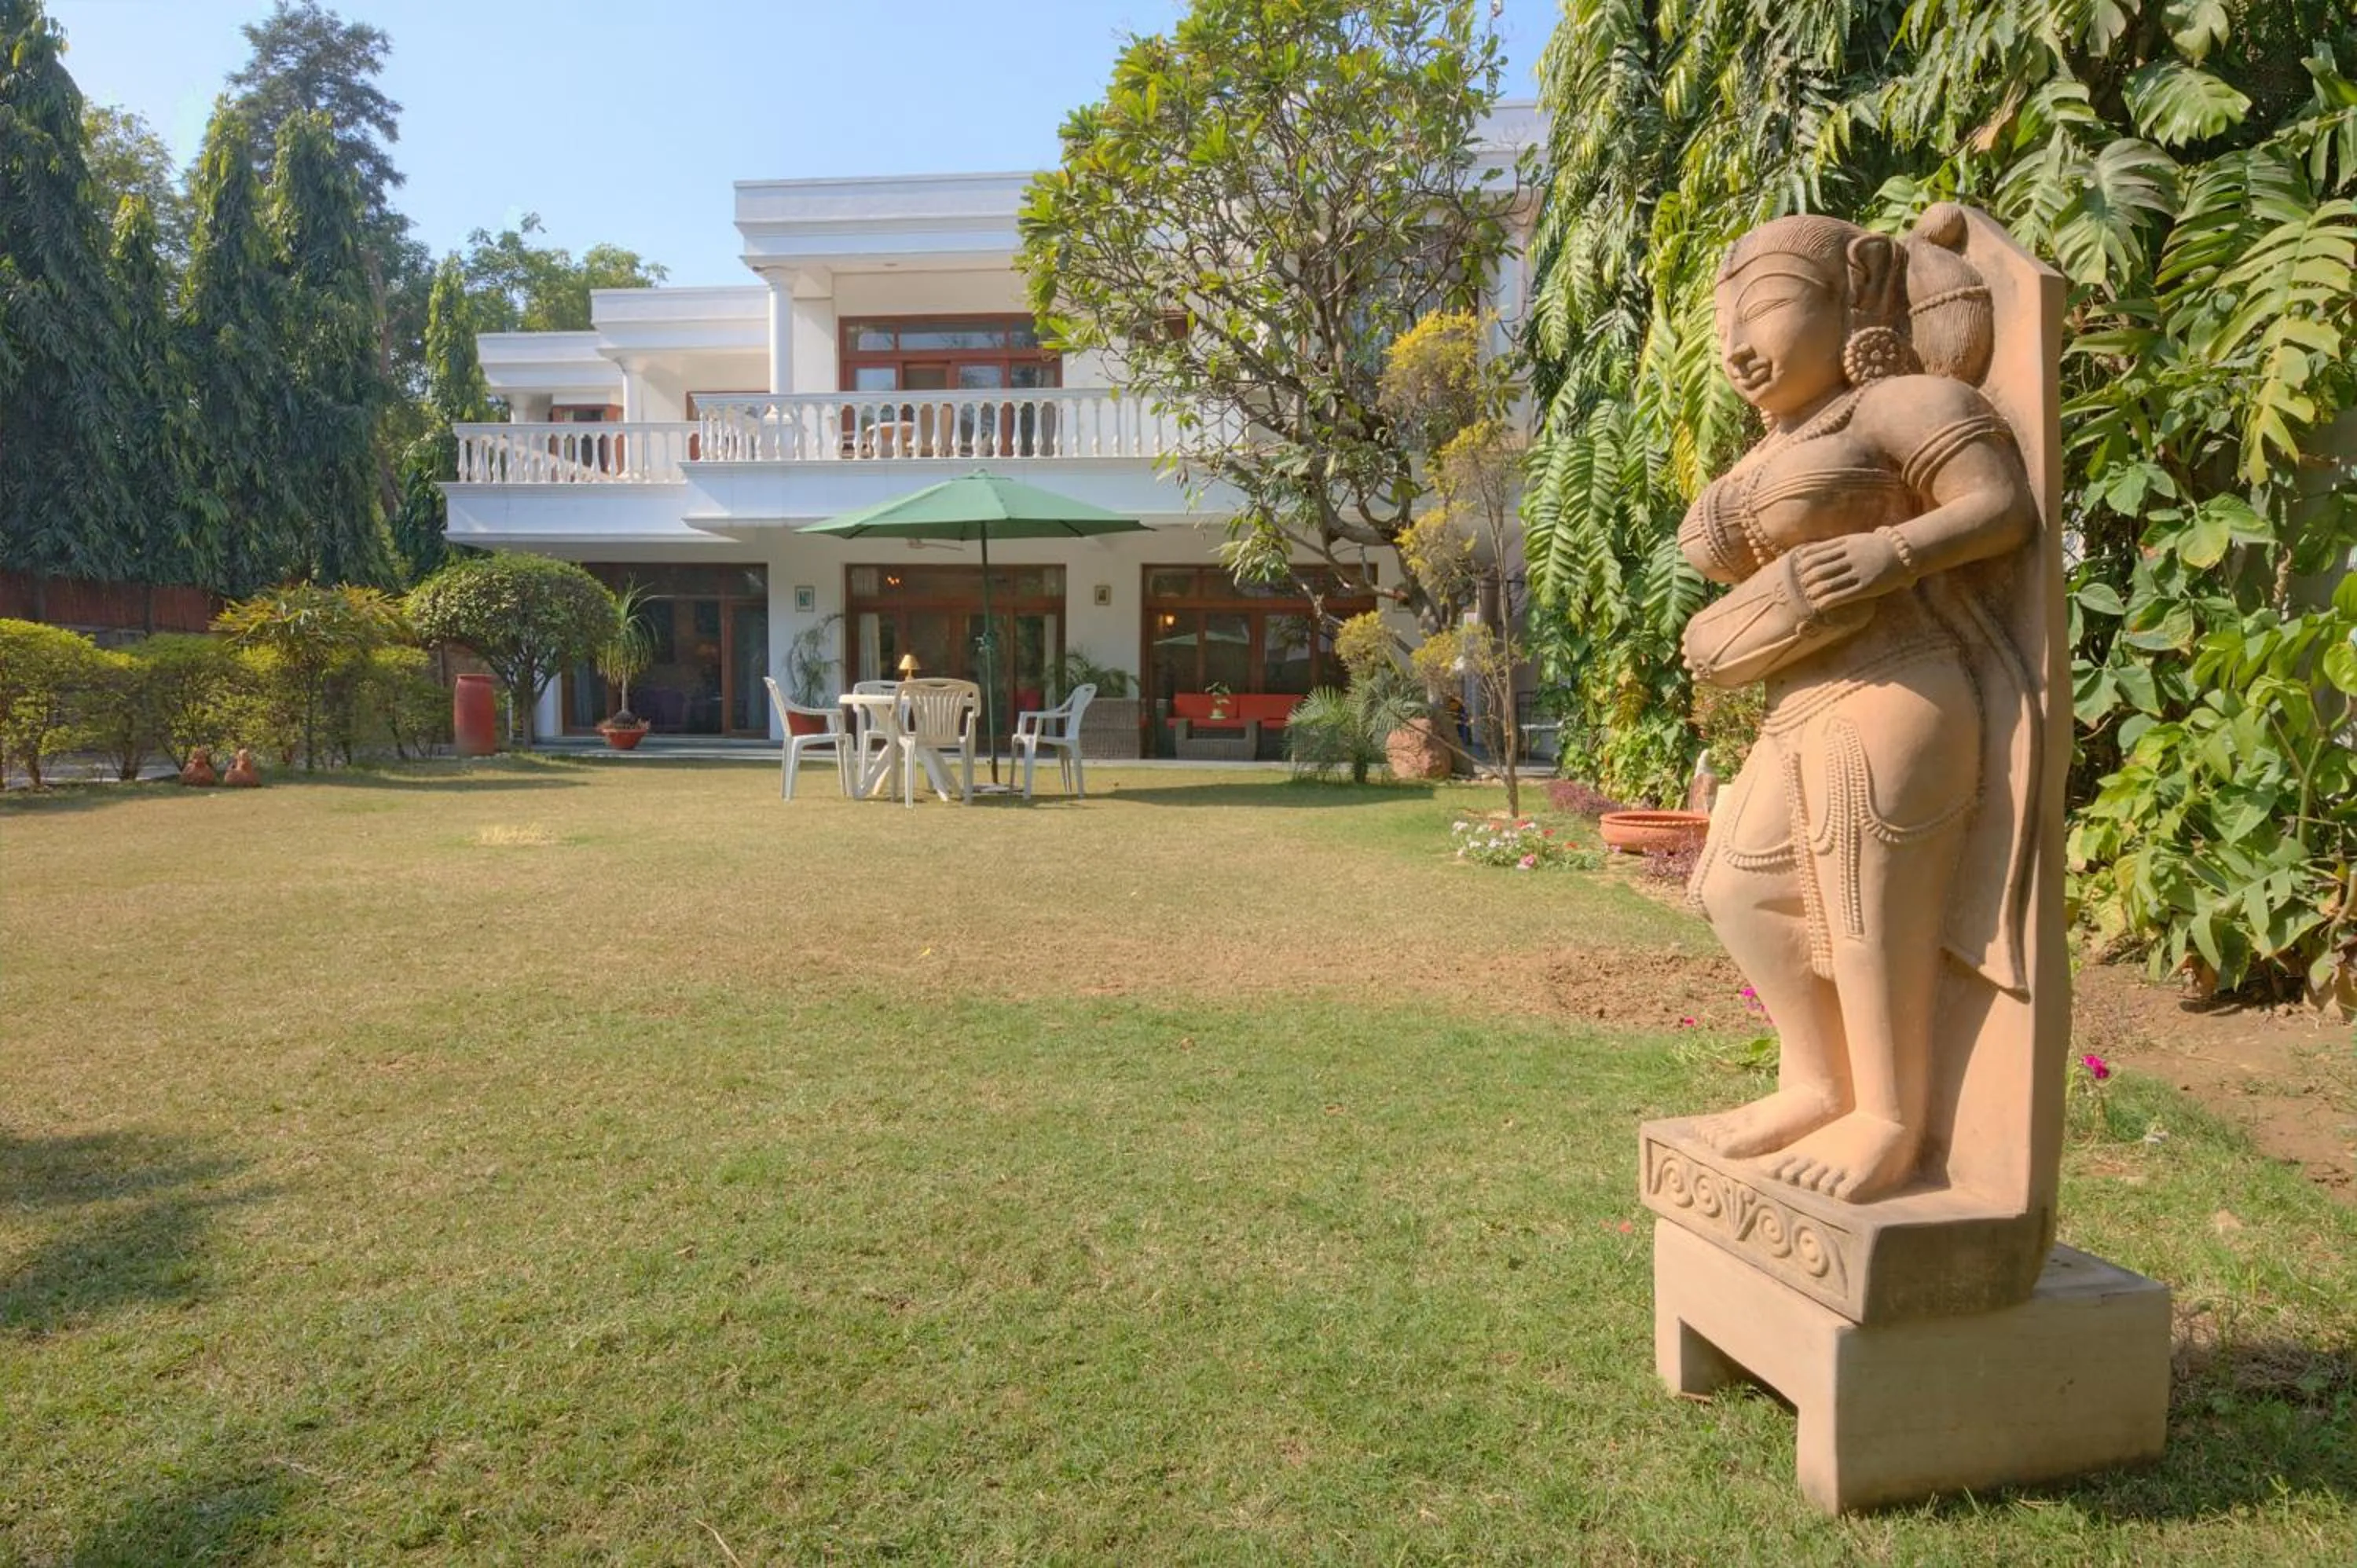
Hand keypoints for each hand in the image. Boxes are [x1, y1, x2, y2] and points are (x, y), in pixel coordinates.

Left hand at [1790, 530, 1913, 613]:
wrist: (1902, 553)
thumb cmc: (1875, 547)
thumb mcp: (1854, 540)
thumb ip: (1835, 546)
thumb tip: (1809, 554)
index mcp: (1846, 543)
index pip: (1817, 553)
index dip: (1804, 563)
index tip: (1796, 569)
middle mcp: (1851, 556)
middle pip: (1820, 569)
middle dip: (1807, 579)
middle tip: (1799, 586)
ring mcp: (1859, 571)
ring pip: (1829, 583)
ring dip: (1815, 592)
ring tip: (1808, 597)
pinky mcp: (1866, 586)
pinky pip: (1842, 595)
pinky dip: (1828, 601)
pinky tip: (1820, 606)